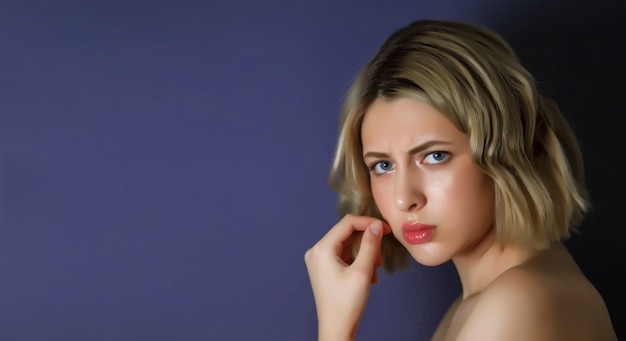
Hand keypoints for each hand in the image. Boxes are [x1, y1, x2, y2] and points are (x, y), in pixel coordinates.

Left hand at [304, 214, 390, 339]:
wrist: (336, 329)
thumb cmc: (346, 304)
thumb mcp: (362, 272)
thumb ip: (370, 245)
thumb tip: (376, 225)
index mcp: (321, 249)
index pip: (347, 223)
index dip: (368, 223)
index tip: (386, 229)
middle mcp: (317, 251)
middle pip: (347, 234)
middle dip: (367, 244)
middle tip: (380, 259)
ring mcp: (319, 260)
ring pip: (348, 245)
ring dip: (365, 254)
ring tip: (374, 271)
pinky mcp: (324, 269)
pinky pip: (344, 255)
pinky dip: (358, 261)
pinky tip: (368, 276)